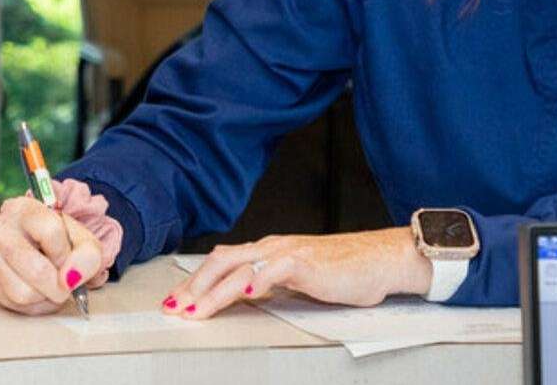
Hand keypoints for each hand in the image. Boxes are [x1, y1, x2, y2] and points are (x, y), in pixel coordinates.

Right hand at [0, 195, 109, 314]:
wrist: (34, 244)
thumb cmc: (57, 240)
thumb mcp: (80, 238)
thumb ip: (87, 255)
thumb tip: (70, 279)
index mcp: (23, 209)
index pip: (51, 232)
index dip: (67, 254)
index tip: (70, 260)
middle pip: (36, 270)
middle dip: (60, 286)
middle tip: (66, 284)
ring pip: (23, 293)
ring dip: (46, 297)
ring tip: (52, 286)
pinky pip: (14, 304)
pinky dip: (34, 305)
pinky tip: (40, 292)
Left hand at [163, 228, 432, 318]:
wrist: (381, 259)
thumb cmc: (346, 271)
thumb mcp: (298, 280)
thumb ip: (272, 283)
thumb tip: (245, 294)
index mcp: (268, 251)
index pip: (222, 263)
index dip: (196, 281)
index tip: (178, 300)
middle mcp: (272, 247)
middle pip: (221, 261)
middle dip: (194, 286)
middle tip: (175, 308)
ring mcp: (287, 252)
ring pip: (240, 267)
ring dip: (214, 290)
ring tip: (196, 308)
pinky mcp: (306, 262)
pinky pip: (275, 269)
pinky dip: (257, 280)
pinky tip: (244, 293)